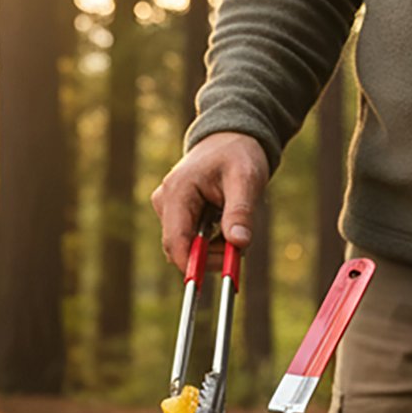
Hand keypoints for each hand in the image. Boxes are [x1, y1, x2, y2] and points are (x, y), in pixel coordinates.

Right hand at [152, 132, 269, 271]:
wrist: (231, 137)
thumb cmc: (238, 154)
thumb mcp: (246, 179)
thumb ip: (241, 212)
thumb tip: (239, 244)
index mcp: (177, 192)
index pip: (176, 243)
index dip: (195, 267)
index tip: (222, 275)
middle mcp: (165, 202)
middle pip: (181, 249)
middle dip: (211, 256)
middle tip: (239, 247)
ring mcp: (168, 209)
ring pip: (188, 248)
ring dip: (214, 248)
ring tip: (235, 223)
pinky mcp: (175, 214)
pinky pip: (192, 241)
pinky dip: (212, 241)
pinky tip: (226, 222)